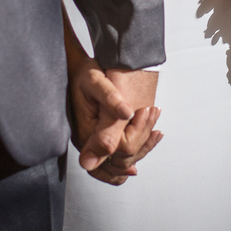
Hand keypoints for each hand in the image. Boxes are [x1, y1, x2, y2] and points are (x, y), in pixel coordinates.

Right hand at [88, 69, 160, 185]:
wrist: (75, 69)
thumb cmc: (83, 73)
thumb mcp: (97, 83)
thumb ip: (111, 101)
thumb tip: (125, 115)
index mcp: (87, 132)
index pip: (117, 150)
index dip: (136, 138)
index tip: (146, 117)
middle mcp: (89, 141)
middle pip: (121, 160)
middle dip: (142, 140)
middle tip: (151, 114)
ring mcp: (95, 142)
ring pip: (122, 161)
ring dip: (143, 145)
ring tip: (154, 127)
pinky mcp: (101, 138)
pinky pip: (120, 155)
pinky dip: (138, 147)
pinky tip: (149, 136)